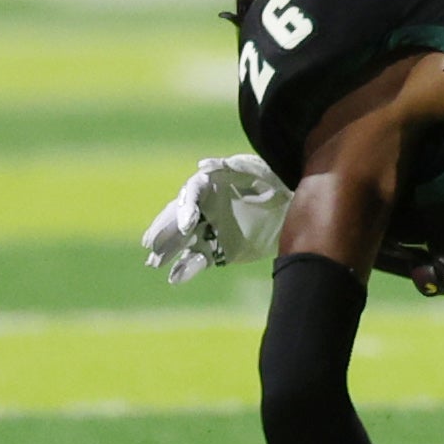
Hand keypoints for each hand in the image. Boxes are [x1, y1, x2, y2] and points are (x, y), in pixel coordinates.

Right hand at [141, 154, 290, 282]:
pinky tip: (174, 278)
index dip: (184, 209)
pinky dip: (185, 269)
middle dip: (164, 232)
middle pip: (177, 219)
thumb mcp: (254, 168)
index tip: (188, 225)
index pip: (190, 195)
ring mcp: (208, 231)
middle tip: (151, 244)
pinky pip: (197, 261)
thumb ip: (229, 166)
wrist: (292, 207)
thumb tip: (202, 165)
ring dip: (167, 252)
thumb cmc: (272, 181)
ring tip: (154, 262)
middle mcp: (203, 209)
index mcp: (208, 186)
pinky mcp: (217, 252)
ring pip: (181, 242)